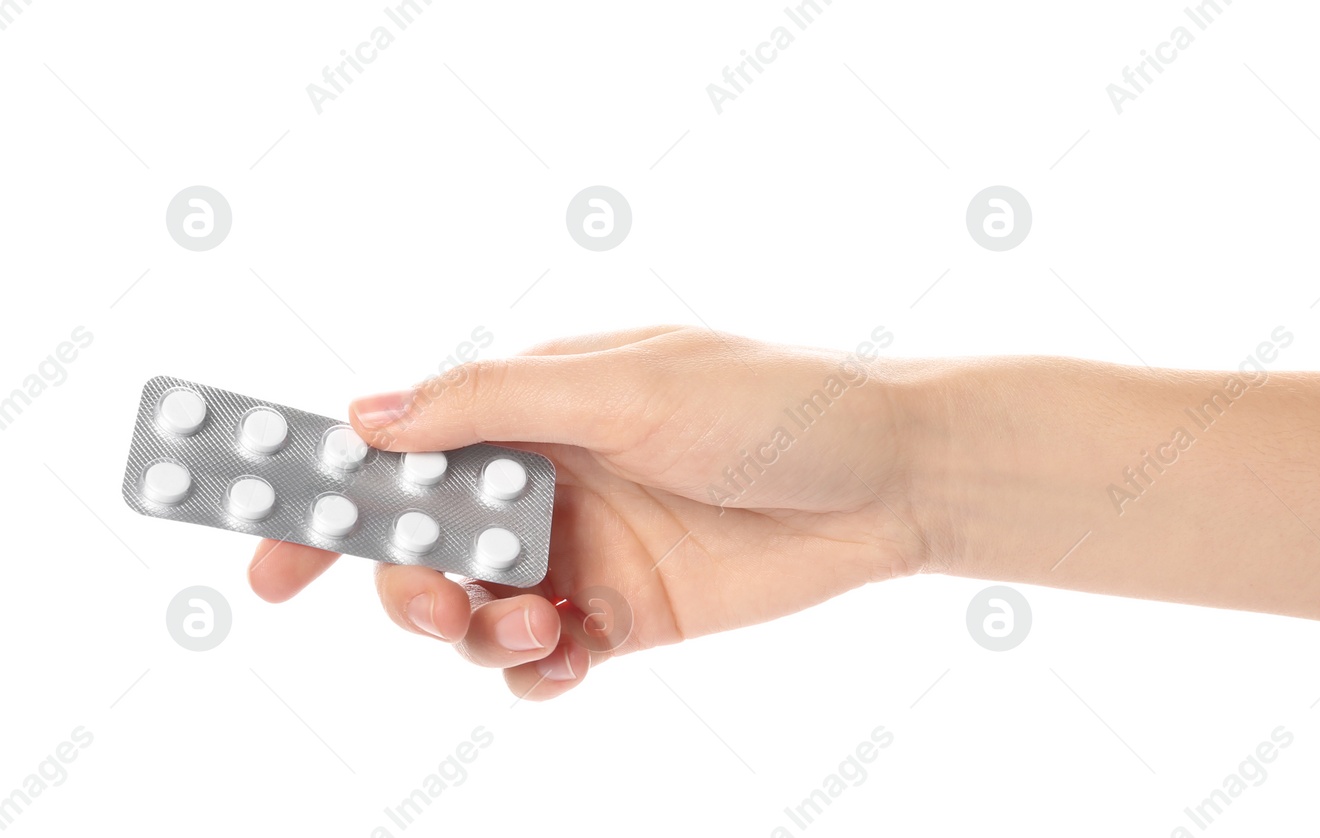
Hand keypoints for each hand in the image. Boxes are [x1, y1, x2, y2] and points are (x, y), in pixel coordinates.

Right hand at [247, 325, 925, 699]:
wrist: (887, 480)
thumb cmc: (773, 405)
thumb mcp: (629, 385)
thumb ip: (496, 403)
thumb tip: (364, 418)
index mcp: (532, 406)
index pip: (401, 448)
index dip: (325, 497)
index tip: (269, 558)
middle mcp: (545, 480)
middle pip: (421, 546)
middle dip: (404, 586)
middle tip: (438, 605)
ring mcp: (583, 551)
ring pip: (474, 613)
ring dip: (472, 633)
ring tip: (526, 628)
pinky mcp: (626, 615)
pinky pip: (544, 660)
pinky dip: (533, 673)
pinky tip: (561, 661)